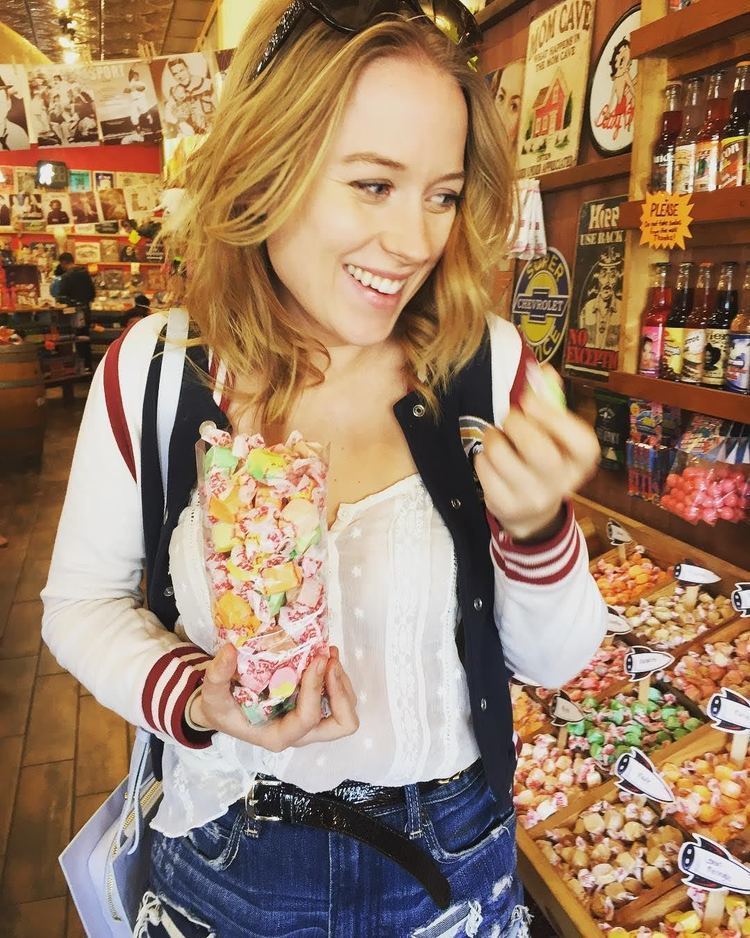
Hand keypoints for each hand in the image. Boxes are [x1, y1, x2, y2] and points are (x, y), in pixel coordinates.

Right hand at [189, 644, 358, 751]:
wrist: (222, 710)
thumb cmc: (220, 707)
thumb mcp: (211, 694)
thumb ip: (216, 675)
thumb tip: (229, 650)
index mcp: (278, 736)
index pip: (308, 718)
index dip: (316, 688)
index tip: (316, 659)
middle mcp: (299, 733)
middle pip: (341, 724)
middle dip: (340, 692)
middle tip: (328, 660)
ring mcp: (309, 722)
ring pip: (344, 711)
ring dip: (341, 682)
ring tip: (328, 652)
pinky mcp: (312, 708)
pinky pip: (337, 699)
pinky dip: (336, 678)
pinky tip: (324, 657)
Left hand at [474, 366, 599, 540]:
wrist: (532, 511)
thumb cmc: (544, 459)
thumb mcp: (555, 434)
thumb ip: (551, 401)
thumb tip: (543, 370)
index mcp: (582, 461)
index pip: (580, 440)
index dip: (552, 415)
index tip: (529, 401)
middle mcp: (562, 483)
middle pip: (538, 449)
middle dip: (516, 423)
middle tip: (511, 419)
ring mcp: (534, 497)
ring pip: (502, 455)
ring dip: (493, 437)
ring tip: (499, 438)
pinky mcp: (506, 505)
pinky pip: (484, 468)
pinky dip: (483, 457)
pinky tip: (493, 461)